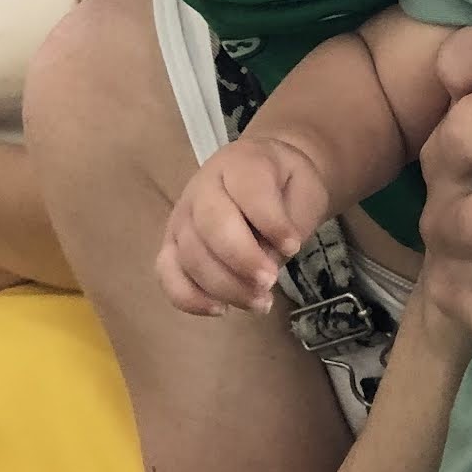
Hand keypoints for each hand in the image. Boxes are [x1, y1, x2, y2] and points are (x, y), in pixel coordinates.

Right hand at [156, 135, 327, 316]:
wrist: (267, 173)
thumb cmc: (287, 184)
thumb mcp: (304, 190)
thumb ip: (289, 221)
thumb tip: (267, 260)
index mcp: (241, 162)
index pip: (249, 191)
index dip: (271, 222)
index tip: (294, 247)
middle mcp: (202, 186)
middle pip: (211, 225)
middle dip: (241, 260)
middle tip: (269, 282)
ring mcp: (182, 215)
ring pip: (189, 254)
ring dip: (223, 286)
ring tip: (259, 303)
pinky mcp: (171, 243)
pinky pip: (167, 273)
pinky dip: (189, 297)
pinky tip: (220, 309)